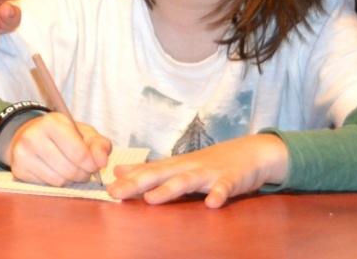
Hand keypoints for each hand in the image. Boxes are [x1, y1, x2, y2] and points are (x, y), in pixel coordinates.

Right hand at [6, 112, 111, 185]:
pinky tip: (53, 172)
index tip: (93, 165)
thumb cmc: (62, 135)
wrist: (29, 134)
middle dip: (82, 174)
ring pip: (58, 181)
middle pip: (70, 170)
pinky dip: (54, 183)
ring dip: (69, 180)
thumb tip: (102, 162)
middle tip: (81, 169)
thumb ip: (99, 144)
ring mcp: (22, 153)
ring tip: (67, 169)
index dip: (91, 165)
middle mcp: (33, 136)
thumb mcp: (84, 132)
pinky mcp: (18, 169)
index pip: (80, 154)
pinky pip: (46, 186)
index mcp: (52, 122)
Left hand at [105, 134, 288, 207]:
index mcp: (175, 166)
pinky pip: (224, 188)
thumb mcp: (178, 165)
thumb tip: (118, 171)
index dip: (126, 181)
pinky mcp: (230, 180)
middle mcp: (187, 167)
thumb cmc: (211, 163)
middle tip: (115, 193)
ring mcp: (209, 173)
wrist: (250, 152)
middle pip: (159, 175)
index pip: (146, 172)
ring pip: (186, 181)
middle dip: (136, 184)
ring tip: (152, 199)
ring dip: (169, 189)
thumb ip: (150, 170)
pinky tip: (212, 204)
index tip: (105, 189)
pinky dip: (218, 195)